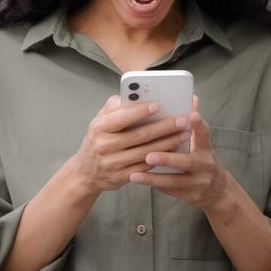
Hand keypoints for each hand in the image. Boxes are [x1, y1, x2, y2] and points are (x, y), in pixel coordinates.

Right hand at [70, 95, 191, 192]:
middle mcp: (105, 146)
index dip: (141, 111)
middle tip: (182, 120)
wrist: (85, 173)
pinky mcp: (122, 177)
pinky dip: (162, 157)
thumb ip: (114, 107)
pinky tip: (175, 149)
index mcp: (99, 128)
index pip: (122, 118)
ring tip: (185, 133)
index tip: (159, 104)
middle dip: (164, 127)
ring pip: (146, 152)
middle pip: (139, 135)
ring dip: (168, 143)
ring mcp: (113, 163)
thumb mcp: (98, 121)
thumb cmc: (97, 140)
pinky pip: (146, 166)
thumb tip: (133, 94)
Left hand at [128, 96, 231, 210]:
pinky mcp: (189, 195)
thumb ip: (192, 123)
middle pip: (186, 161)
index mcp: (207, 148)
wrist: (217, 192)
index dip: (198, 125)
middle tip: (148, 154)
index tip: (190, 115)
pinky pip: (168, 189)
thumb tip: (192, 98)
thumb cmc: (202, 160)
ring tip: (135, 172)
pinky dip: (152, 183)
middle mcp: (205, 165)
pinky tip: (136, 178)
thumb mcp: (202, 143)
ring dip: (154, 176)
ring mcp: (198, 182)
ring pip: (175, 179)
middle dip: (167, 158)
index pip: (204, 134)